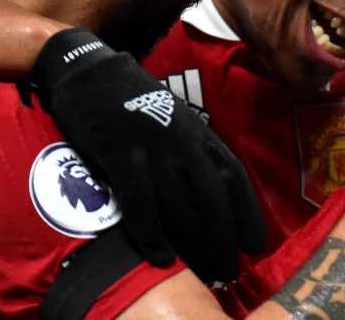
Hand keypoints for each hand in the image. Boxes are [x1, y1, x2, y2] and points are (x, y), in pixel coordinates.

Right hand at [30, 28, 264, 283]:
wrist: (88, 70)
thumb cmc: (132, 101)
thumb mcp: (173, 121)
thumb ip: (190, 152)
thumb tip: (207, 196)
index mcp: (199, 133)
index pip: (234, 176)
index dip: (248, 212)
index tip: (255, 245)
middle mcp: (184, 141)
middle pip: (214, 197)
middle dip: (225, 238)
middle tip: (229, 272)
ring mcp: (153, 146)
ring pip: (183, 203)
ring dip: (195, 244)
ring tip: (203, 274)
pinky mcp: (120, 152)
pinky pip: (141, 200)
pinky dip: (152, 231)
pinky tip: (160, 257)